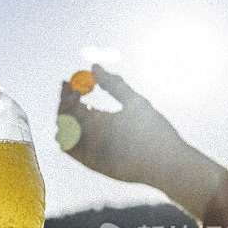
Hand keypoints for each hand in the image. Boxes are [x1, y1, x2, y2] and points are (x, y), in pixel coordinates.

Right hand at [58, 64, 226, 217]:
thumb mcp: (133, 101)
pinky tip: (76, 124)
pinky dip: (66, 135)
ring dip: (65, 117)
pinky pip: (69, 148)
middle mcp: (93, 133)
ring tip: (79, 108)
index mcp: (103, 118)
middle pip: (67, 116)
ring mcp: (90, 147)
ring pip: (65, 131)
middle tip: (73, 93)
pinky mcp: (88, 161)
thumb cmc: (152, 129)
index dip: (69, 91)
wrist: (162, 159)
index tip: (66, 81)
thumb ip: (114, 85)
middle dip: (65, 103)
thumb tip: (94, 66)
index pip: (77, 103)